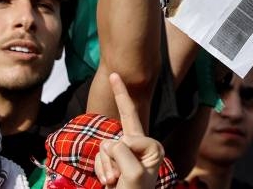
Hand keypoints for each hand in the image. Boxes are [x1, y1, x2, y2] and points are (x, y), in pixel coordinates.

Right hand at [93, 73, 164, 188]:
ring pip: (106, 145)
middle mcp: (142, 146)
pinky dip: (100, 169)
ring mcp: (127, 152)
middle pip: (126, 117)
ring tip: (114, 182)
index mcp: (152, 149)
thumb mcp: (132, 174)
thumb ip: (121, 152)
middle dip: (120, 95)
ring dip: (105, 165)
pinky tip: (107, 182)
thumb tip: (109, 142)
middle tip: (114, 74)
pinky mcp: (113, 160)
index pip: (132, 137)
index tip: (116, 83)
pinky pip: (100, 155)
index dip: (126, 148)